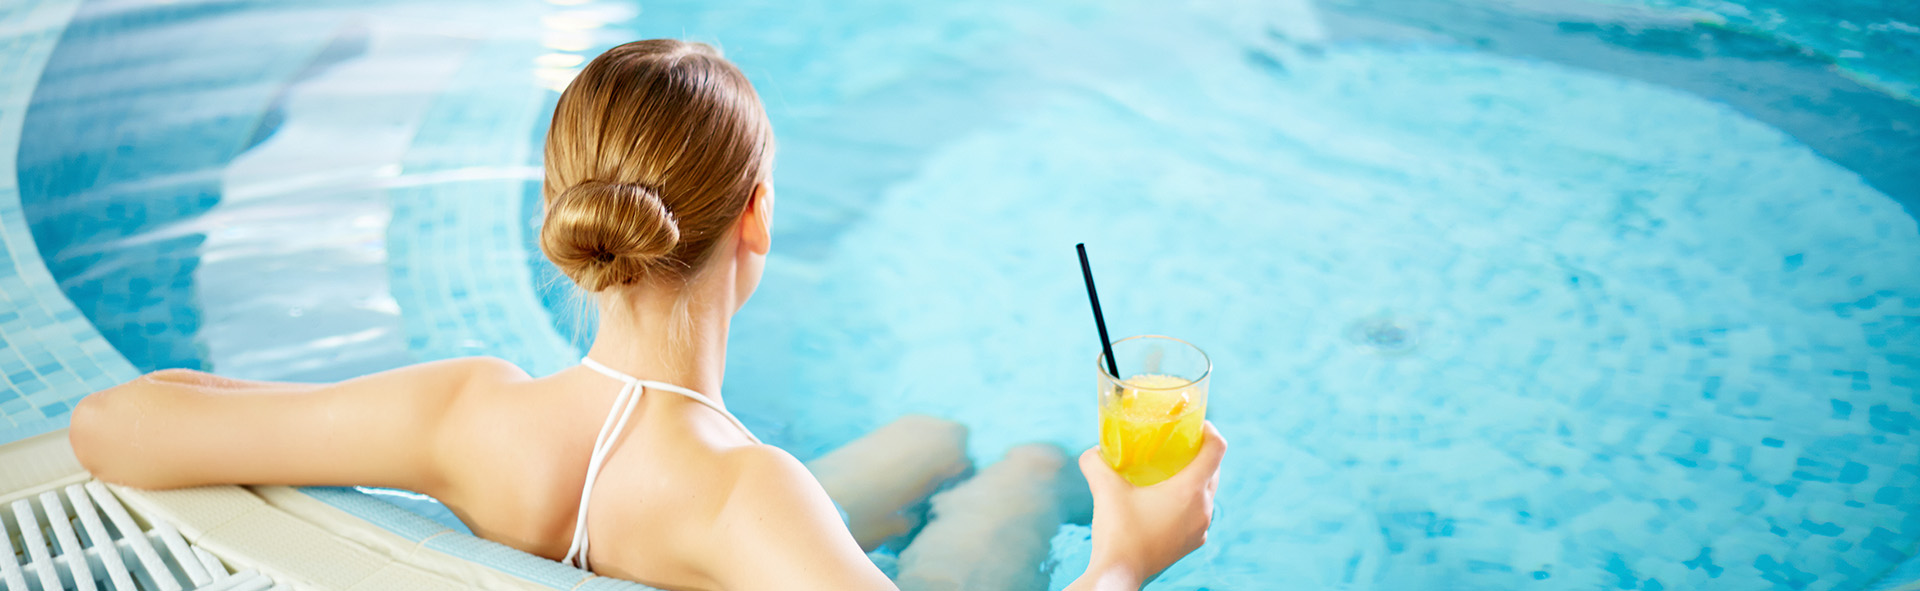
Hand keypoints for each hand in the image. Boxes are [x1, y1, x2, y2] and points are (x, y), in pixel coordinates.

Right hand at [1067, 422, 1226, 589]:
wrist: (1120, 574)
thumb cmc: (1117, 531)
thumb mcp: (1104, 490)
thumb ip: (1096, 462)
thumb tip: (1092, 450)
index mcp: (1190, 490)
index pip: (1217, 449)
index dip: (1209, 431)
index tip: (1194, 425)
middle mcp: (1203, 509)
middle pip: (1214, 470)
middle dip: (1199, 453)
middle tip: (1176, 444)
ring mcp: (1200, 528)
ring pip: (1207, 493)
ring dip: (1194, 479)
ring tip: (1170, 471)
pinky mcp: (1192, 543)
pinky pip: (1198, 514)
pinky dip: (1189, 502)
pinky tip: (1166, 502)